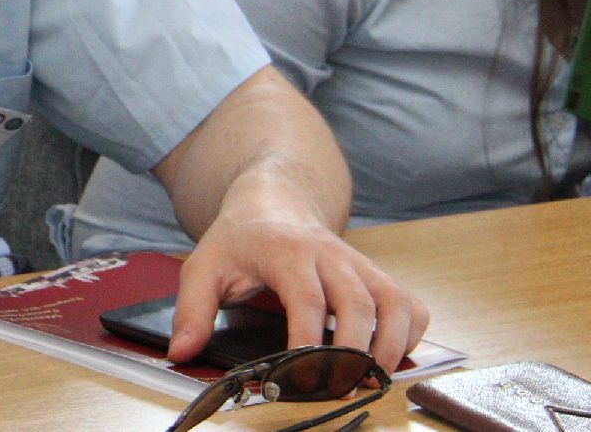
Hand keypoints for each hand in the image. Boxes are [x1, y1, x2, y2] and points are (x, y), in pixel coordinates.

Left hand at [169, 207, 427, 373]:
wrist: (275, 201)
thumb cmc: (240, 240)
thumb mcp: (203, 266)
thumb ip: (191, 310)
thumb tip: (181, 352)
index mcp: (286, 252)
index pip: (305, 299)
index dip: (307, 342)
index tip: (301, 378)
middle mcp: (330, 256)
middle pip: (356, 303)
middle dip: (353, 353)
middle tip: (340, 390)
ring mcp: (359, 265)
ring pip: (393, 302)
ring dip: (390, 346)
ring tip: (371, 381)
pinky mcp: (378, 276)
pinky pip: (409, 305)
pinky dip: (410, 334)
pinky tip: (388, 358)